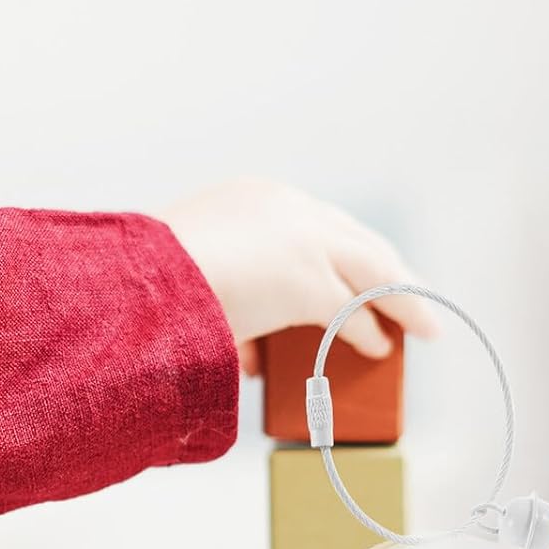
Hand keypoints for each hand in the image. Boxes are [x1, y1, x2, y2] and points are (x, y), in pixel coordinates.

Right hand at [159, 178, 438, 374]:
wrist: (135, 284)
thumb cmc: (149, 288)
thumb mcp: (192, 277)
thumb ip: (228, 296)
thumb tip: (248, 342)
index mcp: (251, 199)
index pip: (314, 222)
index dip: (338, 251)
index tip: (349, 274)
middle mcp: (283, 208)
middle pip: (355, 238)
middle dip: (383, 269)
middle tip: (401, 297)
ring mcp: (300, 239)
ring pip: (370, 268)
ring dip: (397, 299)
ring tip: (413, 324)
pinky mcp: (308, 280)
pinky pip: (353, 308)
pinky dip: (370, 330)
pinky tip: (382, 349)